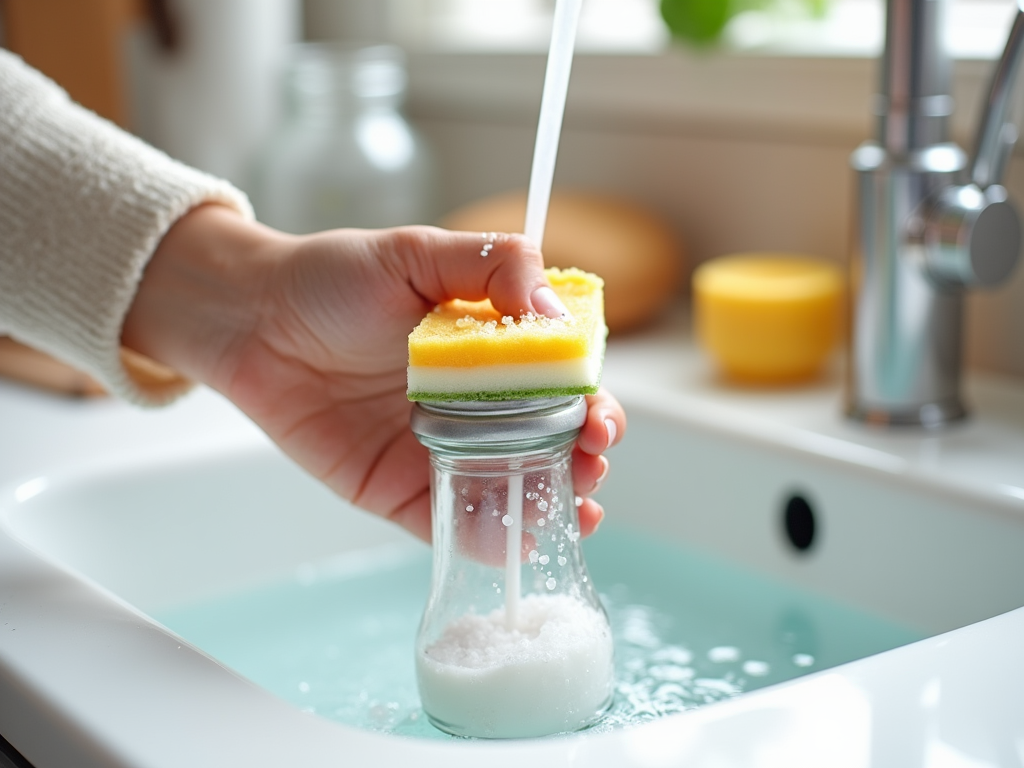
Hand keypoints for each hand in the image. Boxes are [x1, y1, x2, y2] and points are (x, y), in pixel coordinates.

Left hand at [123, 205, 625, 542]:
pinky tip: (516, 540)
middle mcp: (478, 405)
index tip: (600, 420)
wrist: (252, 320)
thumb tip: (556, 315)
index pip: (565, 384)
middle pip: (552, 444)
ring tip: (572, 509)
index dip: (594, 404)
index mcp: (493, 350)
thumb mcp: (418, 253)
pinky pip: (452, 524)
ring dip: (552, 505)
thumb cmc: (333, 278)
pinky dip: (490, 539)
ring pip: (514, 490)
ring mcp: (442, 451)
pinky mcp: (400, 490)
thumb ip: (495, 266)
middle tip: (587, 465)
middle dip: (583, 461)